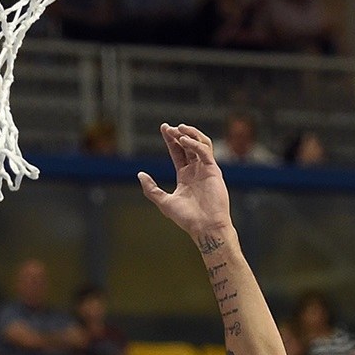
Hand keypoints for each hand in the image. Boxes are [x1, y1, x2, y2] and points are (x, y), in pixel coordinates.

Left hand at [138, 124, 232, 242]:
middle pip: (188, 145)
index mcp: (185, 175)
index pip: (177, 152)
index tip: (164, 128)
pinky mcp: (214, 171)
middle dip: (178, 134)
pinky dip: (195, 144)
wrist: (204, 227)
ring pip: (200, 144)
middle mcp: (196, 170)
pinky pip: (205, 152)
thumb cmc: (187, 218)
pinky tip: (184, 141)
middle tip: (167, 127)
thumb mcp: (164, 201)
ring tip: (177, 130)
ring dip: (189, 134)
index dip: (171, 140)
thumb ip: (151, 188)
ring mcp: (206, 169)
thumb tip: (140, 174)